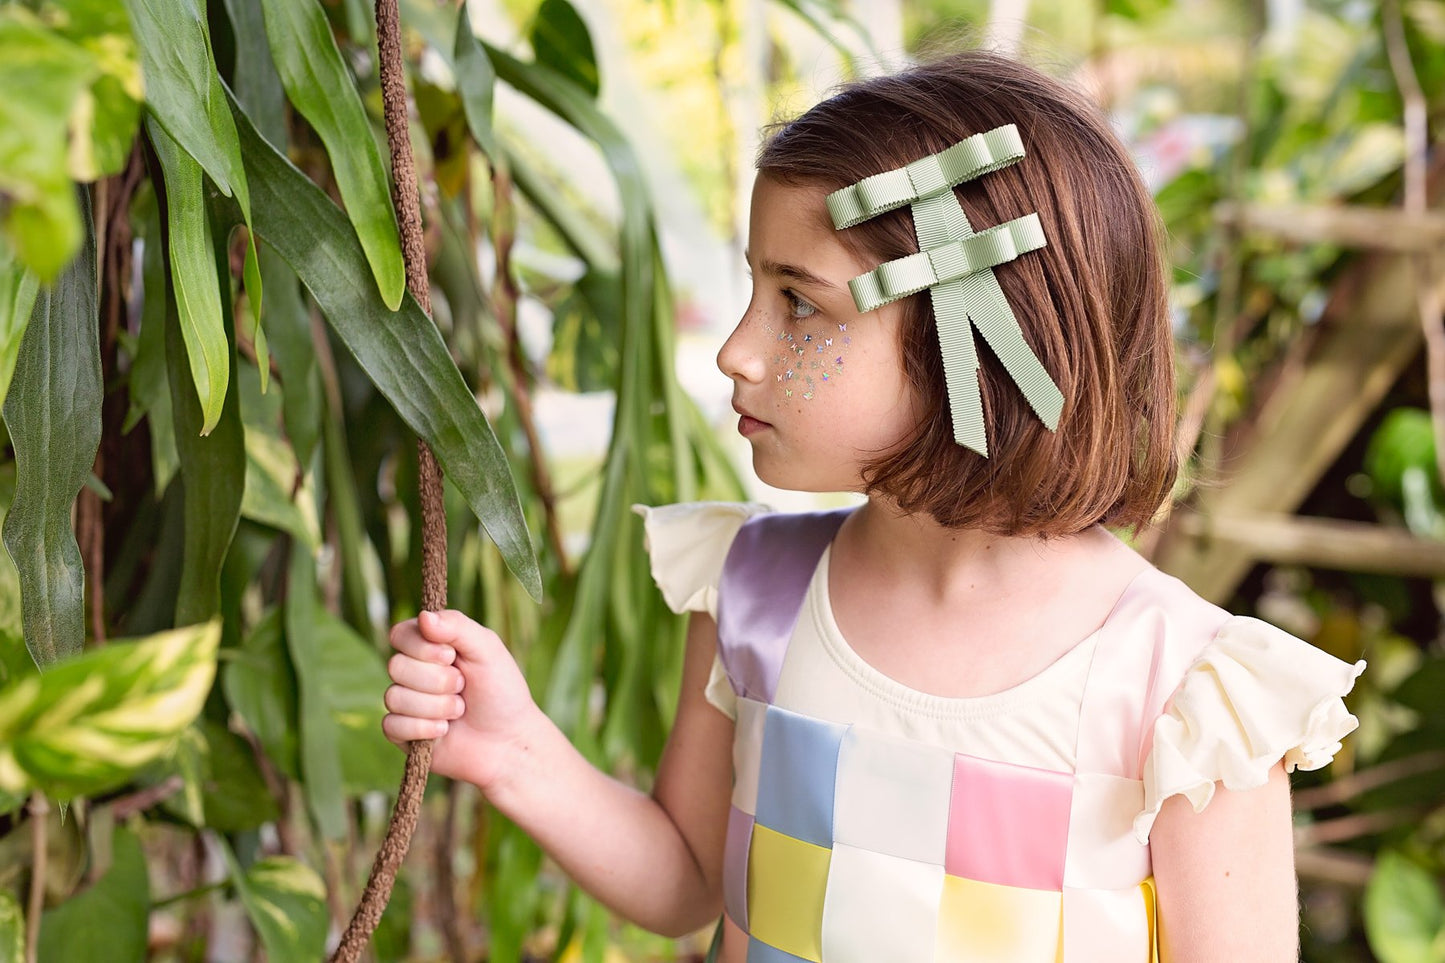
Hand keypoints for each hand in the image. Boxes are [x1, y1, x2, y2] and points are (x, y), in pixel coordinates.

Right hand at [382, 609, 543, 794]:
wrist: (509, 742)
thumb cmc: (502, 692)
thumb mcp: (487, 650)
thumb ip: (458, 627)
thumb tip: (424, 616)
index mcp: (430, 646)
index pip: (400, 634)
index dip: (422, 647)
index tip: (452, 656)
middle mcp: (413, 672)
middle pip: (396, 666)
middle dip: (438, 680)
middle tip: (463, 687)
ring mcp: (405, 703)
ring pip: (394, 697)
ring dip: (436, 706)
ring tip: (459, 711)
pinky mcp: (402, 733)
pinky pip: (392, 725)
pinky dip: (424, 729)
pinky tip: (444, 731)